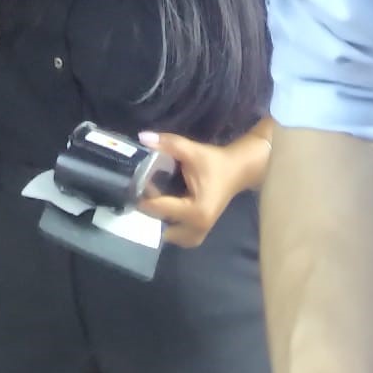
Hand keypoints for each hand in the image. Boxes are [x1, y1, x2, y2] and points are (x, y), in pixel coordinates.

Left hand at [134, 129, 256, 248]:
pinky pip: (177, 235)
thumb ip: (168, 144)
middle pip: (161, 226)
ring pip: (168, 234)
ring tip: (153, 200)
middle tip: (143, 192)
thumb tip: (143, 137)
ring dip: (158, 220)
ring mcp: (199, 234)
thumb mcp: (192, 151)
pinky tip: (164, 208)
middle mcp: (197, 228)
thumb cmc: (215, 162)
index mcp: (196, 211)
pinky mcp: (199, 233)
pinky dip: (168, 224)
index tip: (134, 185)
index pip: (160, 209)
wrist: (238, 170)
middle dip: (150, 211)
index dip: (145, 196)